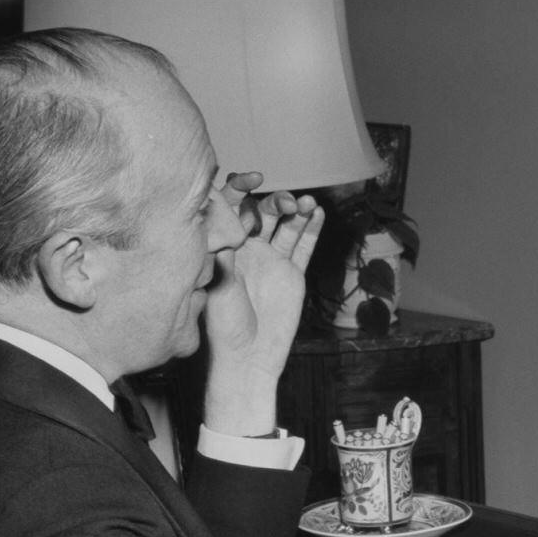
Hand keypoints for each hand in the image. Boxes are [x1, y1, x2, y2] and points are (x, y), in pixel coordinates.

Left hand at [202, 174, 324, 433]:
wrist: (249, 355)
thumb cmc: (225, 324)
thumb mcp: (219, 283)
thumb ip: (223, 249)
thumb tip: (220, 213)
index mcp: (227, 246)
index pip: (234, 207)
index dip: (243, 188)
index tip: (255, 180)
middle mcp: (250, 249)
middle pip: (264, 212)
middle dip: (276, 200)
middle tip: (288, 203)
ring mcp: (273, 260)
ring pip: (287, 226)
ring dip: (297, 210)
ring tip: (308, 204)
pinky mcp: (293, 274)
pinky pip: (303, 246)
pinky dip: (312, 229)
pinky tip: (318, 214)